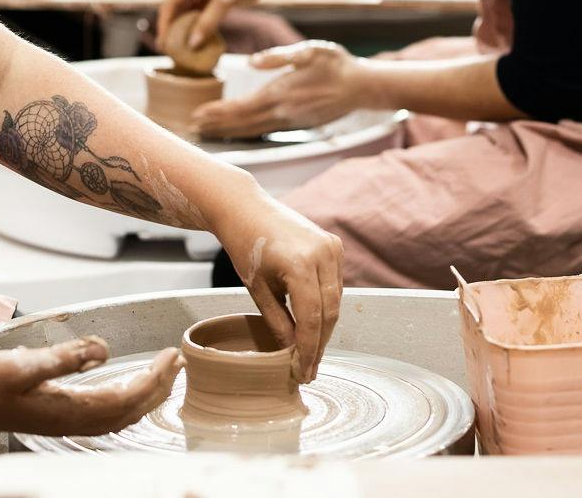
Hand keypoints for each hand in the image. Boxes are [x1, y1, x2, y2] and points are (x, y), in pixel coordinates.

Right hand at [0, 337, 180, 435]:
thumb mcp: (23, 364)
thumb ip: (64, 358)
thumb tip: (103, 350)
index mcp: (69, 410)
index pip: (127, 397)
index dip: (155, 379)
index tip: (172, 356)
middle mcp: (72, 422)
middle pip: (129, 410)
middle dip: (158, 387)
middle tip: (178, 361)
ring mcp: (64, 422)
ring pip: (118, 416)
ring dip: (144, 396)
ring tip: (162, 375)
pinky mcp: (56, 417)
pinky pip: (102, 416)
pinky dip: (124, 404)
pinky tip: (125, 393)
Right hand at [156, 0, 278, 54]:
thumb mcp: (226, 1)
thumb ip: (208, 22)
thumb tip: (192, 44)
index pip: (170, 4)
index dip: (165, 26)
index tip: (163, 45)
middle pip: (175, 7)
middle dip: (172, 28)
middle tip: (169, 50)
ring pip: (186, 10)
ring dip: (184, 27)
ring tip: (180, 48)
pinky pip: (198, 11)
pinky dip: (196, 24)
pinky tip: (195, 38)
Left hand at [193, 41, 366, 138]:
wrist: (362, 86)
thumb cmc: (336, 64)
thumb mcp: (310, 50)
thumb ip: (279, 56)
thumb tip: (251, 62)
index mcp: (281, 93)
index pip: (241, 107)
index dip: (218, 112)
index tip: (197, 113)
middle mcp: (282, 112)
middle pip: (241, 123)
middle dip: (216, 125)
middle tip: (192, 127)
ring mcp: (289, 121)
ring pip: (251, 130)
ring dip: (228, 131)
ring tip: (207, 132)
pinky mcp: (296, 124)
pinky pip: (264, 130)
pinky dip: (245, 132)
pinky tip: (237, 131)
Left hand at [211, 195, 344, 382]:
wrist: (246, 209)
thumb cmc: (245, 246)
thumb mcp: (258, 289)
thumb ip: (277, 323)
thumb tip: (292, 354)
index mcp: (300, 264)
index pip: (311, 319)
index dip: (309, 350)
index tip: (303, 372)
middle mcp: (322, 254)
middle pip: (329, 312)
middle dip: (319, 344)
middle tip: (309, 370)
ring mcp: (331, 247)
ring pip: (335, 300)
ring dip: (324, 327)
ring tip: (311, 352)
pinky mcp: (334, 245)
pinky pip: (335, 284)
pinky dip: (326, 305)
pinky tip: (315, 325)